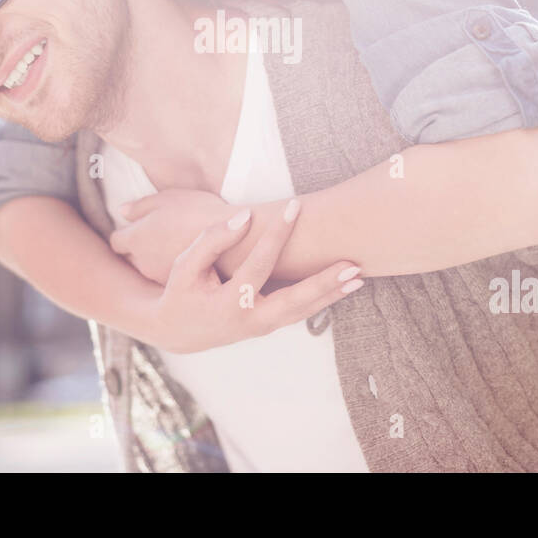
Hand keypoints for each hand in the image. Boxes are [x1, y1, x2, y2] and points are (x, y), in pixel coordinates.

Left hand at [110, 189, 236, 284]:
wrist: (234, 242)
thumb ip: (141, 206)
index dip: (126, 235)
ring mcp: (161, 279)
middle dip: (139, 252)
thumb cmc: (200, 214)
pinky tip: (191, 264)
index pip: (117, 242)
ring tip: (176, 251)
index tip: (136, 230)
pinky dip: (174, 274)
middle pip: (131, 260)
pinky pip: (169, 282)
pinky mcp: (180, 290)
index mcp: (136, 238)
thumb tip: (122, 210)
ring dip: (157, 264)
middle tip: (156, 241)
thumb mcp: (168, 199)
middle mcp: (143, 263)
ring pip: (150, 272)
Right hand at [146, 198, 363, 353]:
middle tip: (352, 265)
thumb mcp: (185, 266)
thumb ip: (212, 240)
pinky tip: (344, 283)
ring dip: (332, 293)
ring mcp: (263, 327)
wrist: (178, 331)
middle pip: (295, 302)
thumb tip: (245, 216)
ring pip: (303, 311)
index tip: (293, 206)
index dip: (276, 234)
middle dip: (324, 282)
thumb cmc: (181, 291)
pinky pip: (301, 311)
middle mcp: (251, 322)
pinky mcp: (270, 325)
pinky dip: (323, 298)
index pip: (259, 264)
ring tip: (359, 275)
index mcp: (229, 305)